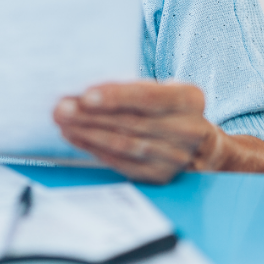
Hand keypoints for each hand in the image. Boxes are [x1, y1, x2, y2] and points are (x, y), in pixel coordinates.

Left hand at [53, 81, 218, 183]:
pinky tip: (78, 138)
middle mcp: (187, 130)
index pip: (148, 97)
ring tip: (64, 123)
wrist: (200, 145)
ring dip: (89, 133)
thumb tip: (87, 90)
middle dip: (91, 115)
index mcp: (190, 99)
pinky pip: (121, 162)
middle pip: (131, 122)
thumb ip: (134, 88)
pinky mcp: (160, 175)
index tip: (86, 95)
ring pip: (124, 144)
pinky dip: (96, 150)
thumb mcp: (164, 89)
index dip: (116, 97)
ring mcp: (175, 157)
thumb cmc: (170, 108)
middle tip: (62, 108)